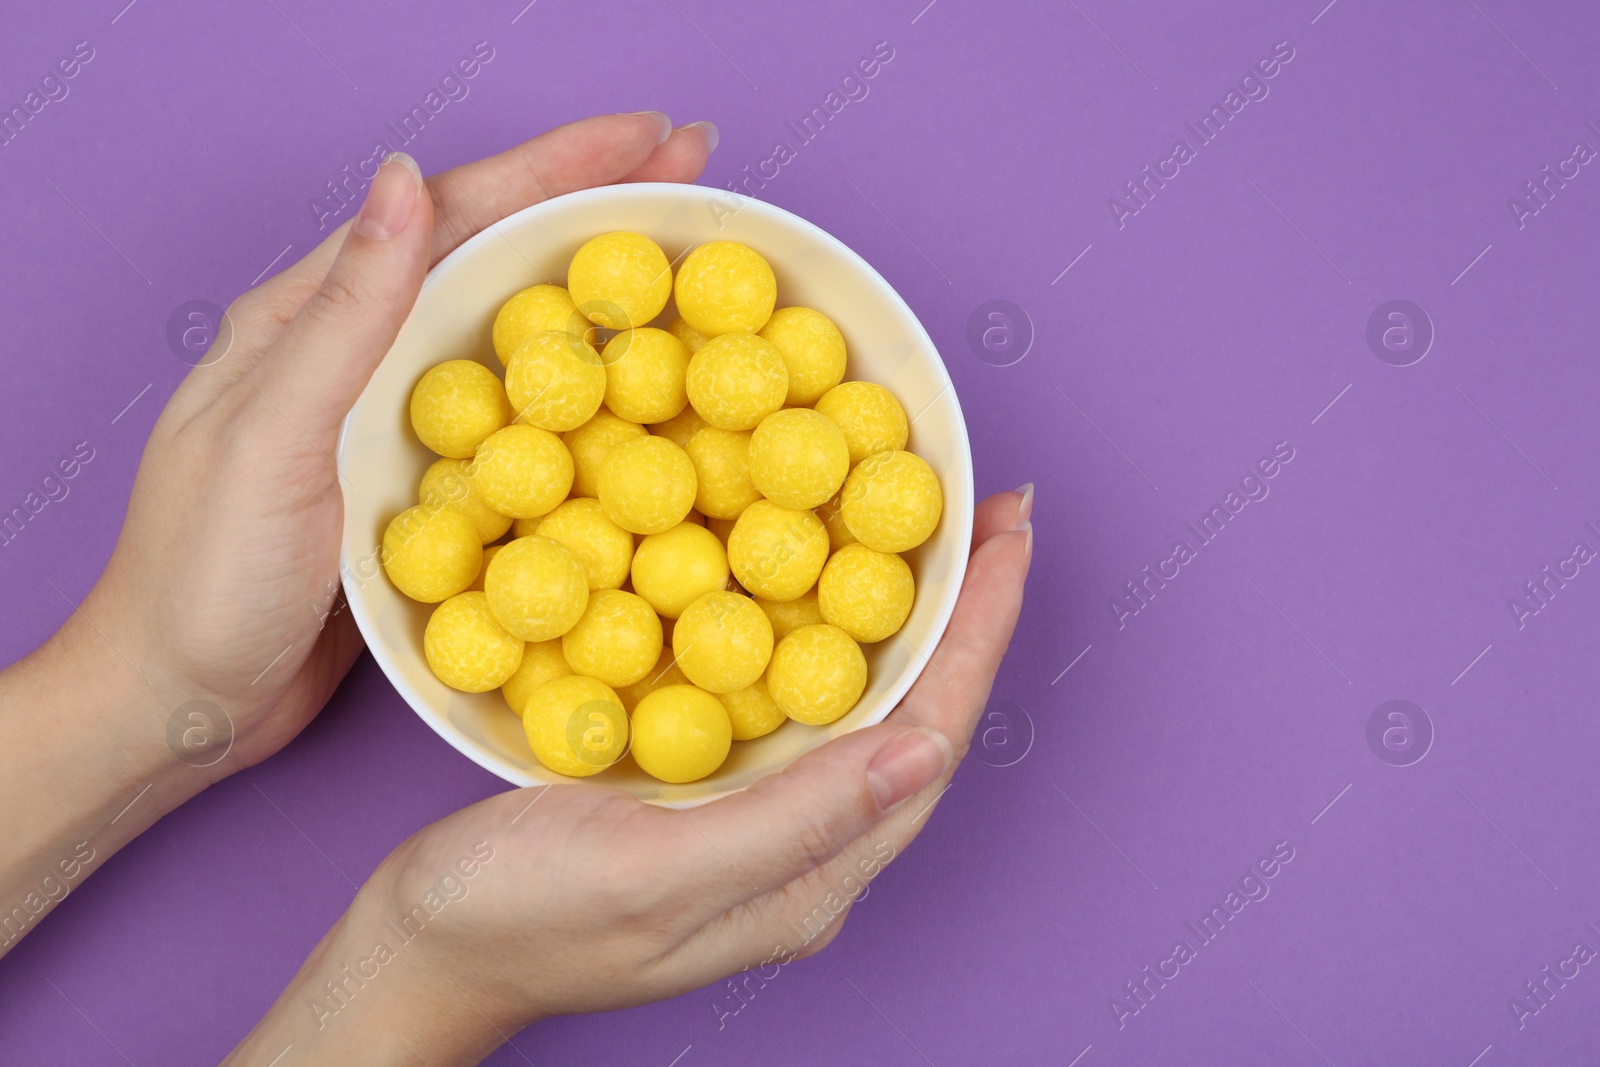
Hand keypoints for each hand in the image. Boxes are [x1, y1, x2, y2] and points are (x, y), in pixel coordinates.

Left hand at [0, 113, 713, 958]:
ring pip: (516, 331)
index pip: (452, 213)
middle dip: (597, 204)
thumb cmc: (204, 581)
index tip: (653, 136)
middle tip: (697, 170)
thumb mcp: (269, 439)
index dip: (557, 165)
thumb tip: (406, 177)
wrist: (180, 705)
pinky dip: (584, 386)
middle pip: (497, 255)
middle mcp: (364, 356)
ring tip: (688, 251)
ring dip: (602, 284)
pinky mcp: (431, 487)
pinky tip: (640, 384)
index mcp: (313, 320)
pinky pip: (522, 417)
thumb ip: (344, 317)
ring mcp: (400, 422)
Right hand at [224, 489, 1031, 1064]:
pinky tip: (810, 566)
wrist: (418, 948)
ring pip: (858, 697)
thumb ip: (794, 819)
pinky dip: (817, 617)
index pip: (931, 739)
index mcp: (809, 879)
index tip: (1009, 530)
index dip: (980, 631)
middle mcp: (803, 848)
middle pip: (912, 712)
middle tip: (989, 509)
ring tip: (927, 524)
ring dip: (900, 608)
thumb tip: (929, 746)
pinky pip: (790, 689)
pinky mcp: (711, 788)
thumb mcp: (654, 873)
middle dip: (961, 609)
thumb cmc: (515, 919)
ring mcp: (759, 818)